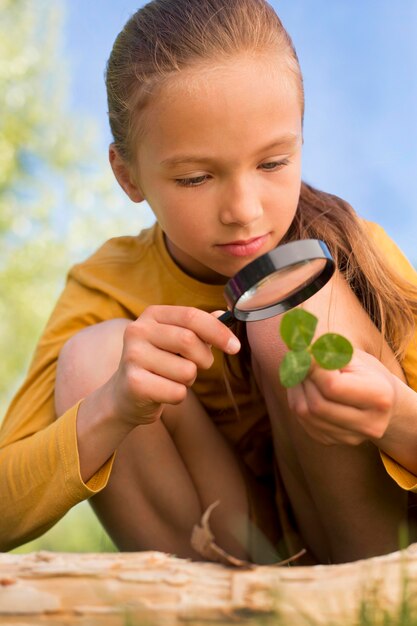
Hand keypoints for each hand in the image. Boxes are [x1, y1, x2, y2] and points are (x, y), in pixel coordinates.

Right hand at [107, 306, 239, 427]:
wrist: (124, 395)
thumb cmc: (159, 364)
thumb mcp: (176, 340)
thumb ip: (199, 327)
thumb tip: (225, 314)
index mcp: (152, 315)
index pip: (192, 315)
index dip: (218, 331)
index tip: (235, 347)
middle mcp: (137, 331)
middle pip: (189, 341)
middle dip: (204, 359)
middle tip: (198, 367)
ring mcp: (132, 356)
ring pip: (186, 370)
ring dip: (189, 380)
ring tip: (171, 378)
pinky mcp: (134, 383)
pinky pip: (177, 392)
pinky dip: (178, 396)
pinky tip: (162, 392)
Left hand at [286, 349, 397, 445]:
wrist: (380, 402)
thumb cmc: (365, 372)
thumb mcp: (353, 356)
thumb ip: (327, 353)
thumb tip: (296, 348)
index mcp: (379, 397)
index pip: (333, 386)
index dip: (312, 368)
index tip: (303, 352)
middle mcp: (369, 424)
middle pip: (317, 404)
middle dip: (302, 379)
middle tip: (299, 360)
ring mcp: (350, 437)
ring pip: (304, 413)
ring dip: (296, 388)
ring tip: (301, 371)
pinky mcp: (332, 441)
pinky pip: (302, 420)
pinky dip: (297, 399)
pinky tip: (304, 386)